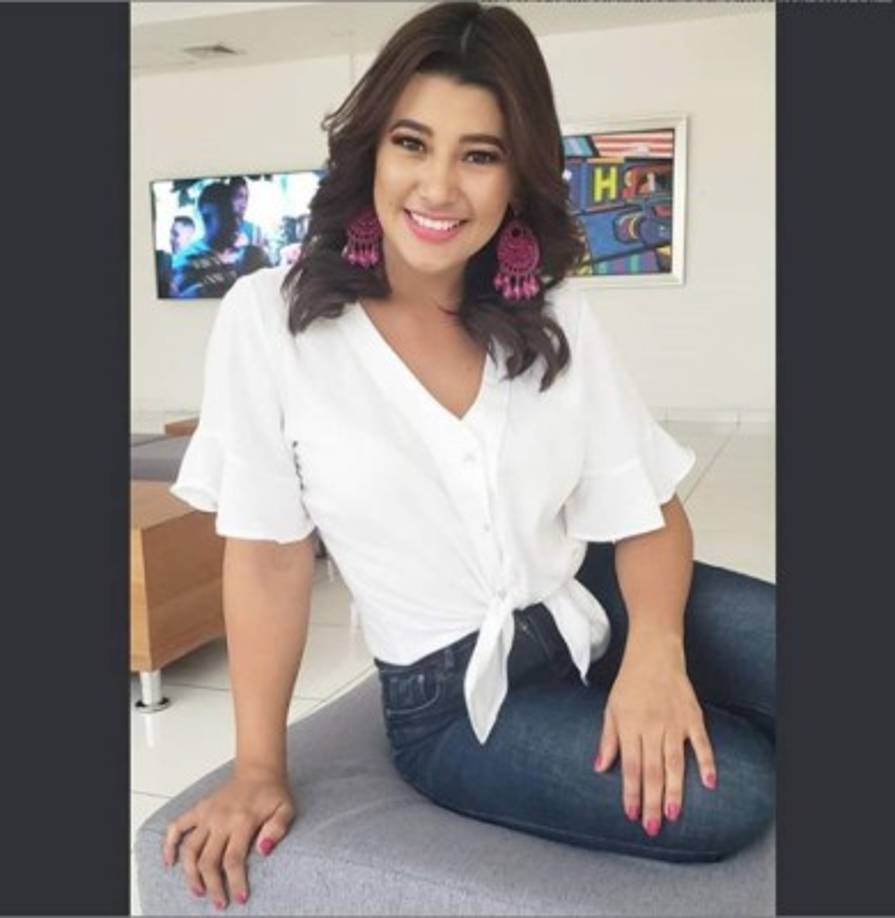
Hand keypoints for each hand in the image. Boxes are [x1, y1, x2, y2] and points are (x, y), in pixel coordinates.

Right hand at [162, 766, 295, 907]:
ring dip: (191, 874)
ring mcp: (207, 814)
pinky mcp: (198, 809)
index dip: (235, 883)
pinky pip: (176, 826)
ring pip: (190, 850)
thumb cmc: (272, 793)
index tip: (239, 899)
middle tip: (219, 903)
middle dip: (213, 887)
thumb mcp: (286, 808)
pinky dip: (169, 844)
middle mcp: (221, 819)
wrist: (258, 771)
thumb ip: (278, 828)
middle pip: (209, 861)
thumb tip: (264, 850)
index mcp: (243, 820)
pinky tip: (170, 862)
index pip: (233, 859)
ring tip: (199, 891)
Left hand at [593, 632, 716, 835]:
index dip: (630, 792)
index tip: (631, 815)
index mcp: (629, 726)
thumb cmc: (629, 683)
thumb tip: (599, 768)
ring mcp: (674, 722)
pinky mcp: (693, 717)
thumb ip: (608, 739)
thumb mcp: (611, 708)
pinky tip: (709, 783)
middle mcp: (652, 727)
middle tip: (652, 828)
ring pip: (675, 762)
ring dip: (674, 790)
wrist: (654, 654)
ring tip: (673, 814)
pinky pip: (702, 742)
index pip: (630, 766)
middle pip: (651, 770)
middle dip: (651, 801)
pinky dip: (706, 762)